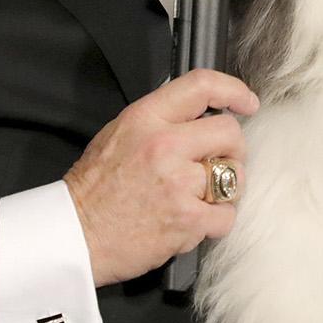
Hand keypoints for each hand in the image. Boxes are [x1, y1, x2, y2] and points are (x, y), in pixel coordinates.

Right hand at [62, 69, 258, 285]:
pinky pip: (227, 215)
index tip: (247, 102)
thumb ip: (161, 121)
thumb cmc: (95, 189)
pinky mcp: (187, 219)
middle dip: (232, 149)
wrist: (76, 236)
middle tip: (217, 162)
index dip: (233, 90)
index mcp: (145, 119)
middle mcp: (164, 146)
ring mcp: (178, 183)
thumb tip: (202, 116)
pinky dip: (217, 220)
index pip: (201, 86)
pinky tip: (194, 220)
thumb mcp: (119, 134)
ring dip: (225, 188)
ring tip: (200, 196)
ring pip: (234, 176)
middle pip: (230, 133)